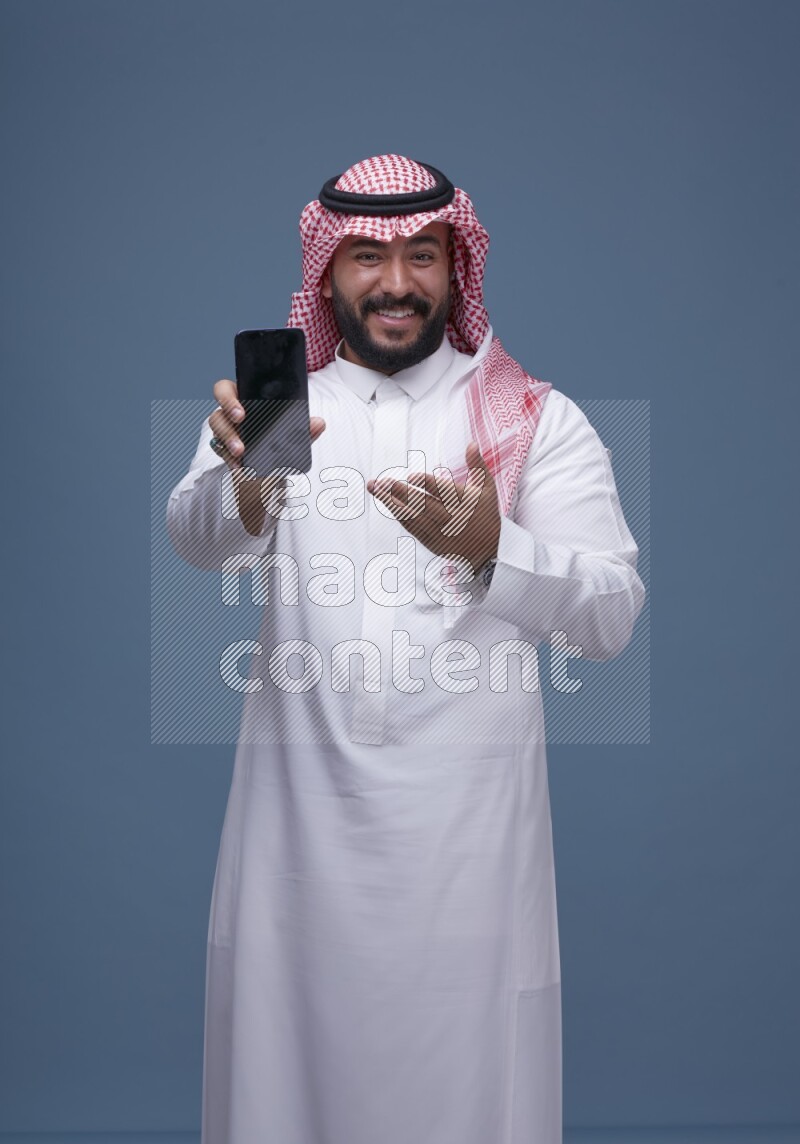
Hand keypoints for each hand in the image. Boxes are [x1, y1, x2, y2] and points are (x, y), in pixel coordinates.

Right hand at [209, 379, 325, 471]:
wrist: (275, 464)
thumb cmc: (280, 436)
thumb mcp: (293, 432)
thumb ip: (305, 428)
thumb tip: (319, 423)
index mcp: (244, 398)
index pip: (225, 390)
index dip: (227, 398)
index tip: (241, 414)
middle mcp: (230, 414)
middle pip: (217, 415)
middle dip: (227, 426)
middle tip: (240, 439)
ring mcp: (225, 433)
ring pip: (217, 434)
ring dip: (229, 443)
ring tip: (241, 454)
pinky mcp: (223, 450)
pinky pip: (222, 454)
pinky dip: (232, 461)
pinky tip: (241, 467)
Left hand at [367, 441, 500, 572]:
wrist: (488, 551)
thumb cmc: (486, 513)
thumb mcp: (487, 488)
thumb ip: (477, 465)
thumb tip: (471, 443)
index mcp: (464, 503)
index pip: (443, 492)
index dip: (427, 484)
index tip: (412, 477)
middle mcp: (450, 518)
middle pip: (423, 504)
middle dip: (401, 492)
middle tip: (383, 481)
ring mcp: (439, 532)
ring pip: (412, 516)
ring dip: (392, 502)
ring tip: (376, 488)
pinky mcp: (431, 541)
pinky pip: (411, 527)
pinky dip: (398, 514)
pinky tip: (386, 502)